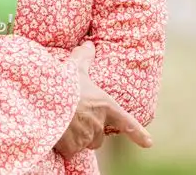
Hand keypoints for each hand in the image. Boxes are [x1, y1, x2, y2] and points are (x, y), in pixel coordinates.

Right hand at [54, 42, 152, 157]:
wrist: (46, 98)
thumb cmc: (64, 83)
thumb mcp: (75, 68)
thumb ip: (84, 58)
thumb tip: (88, 45)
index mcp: (105, 105)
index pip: (126, 122)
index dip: (138, 133)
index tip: (148, 143)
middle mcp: (99, 123)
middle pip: (98, 138)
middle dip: (89, 133)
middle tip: (76, 120)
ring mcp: (86, 136)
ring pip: (83, 144)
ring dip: (76, 139)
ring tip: (64, 124)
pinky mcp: (72, 146)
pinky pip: (69, 150)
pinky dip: (63, 146)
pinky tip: (56, 134)